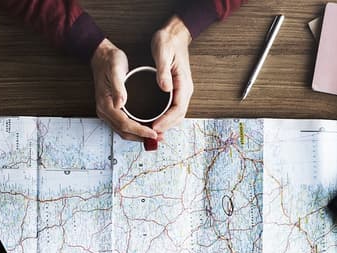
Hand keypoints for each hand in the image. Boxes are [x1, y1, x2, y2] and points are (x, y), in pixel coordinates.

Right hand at [91, 39, 157, 141]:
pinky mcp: (111, 110)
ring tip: (155, 136)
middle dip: (141, 137)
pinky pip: (123, 125)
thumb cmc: (109, 61)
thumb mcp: (115, 70)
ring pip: (123, 131)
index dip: (140, 131)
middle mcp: (104, 111)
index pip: (124, 124)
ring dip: (139, 136)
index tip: (153, 133)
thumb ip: (118, 87)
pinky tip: (145, 128)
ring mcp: (107, 112)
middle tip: (158, 138)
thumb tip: (120, 104)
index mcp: (105, 104)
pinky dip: (135, 130)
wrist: (101, 56)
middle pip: (124, 132)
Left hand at [150, 16, 193, 133]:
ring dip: (166, 125)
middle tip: (150, 134)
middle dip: (166, 127)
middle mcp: (185, 89)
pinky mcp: (176, 90)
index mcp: (184, 83)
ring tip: (151, 131)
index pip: (178, 108)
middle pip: (179, 116)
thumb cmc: (168, 42)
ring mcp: (182, 90)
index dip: (167, 121)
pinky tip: (155, 121)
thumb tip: (165, 88)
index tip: (154, 127)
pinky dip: (165, 118)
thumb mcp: (163, 53)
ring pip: (176, 114)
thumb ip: (163, 71)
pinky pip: (173, 109)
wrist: (174, 35)